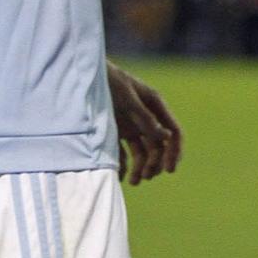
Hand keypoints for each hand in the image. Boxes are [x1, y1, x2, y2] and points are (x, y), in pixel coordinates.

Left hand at [107, 61, 181, 186]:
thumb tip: (166, 138)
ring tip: (134, 181)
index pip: (174, 133)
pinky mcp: (115, 131)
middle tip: (145, 176)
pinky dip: (124, 166)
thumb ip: (145, 119)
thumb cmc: (107, 81)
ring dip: (141, 167)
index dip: (175, 152)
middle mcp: (146, 117)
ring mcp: (131, 125)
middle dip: (155, 163)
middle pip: (159, 146)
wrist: (82, 76)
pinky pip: (124, 153)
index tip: (170, 170)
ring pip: (143, 152)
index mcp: (155, 106)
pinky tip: (120, 176)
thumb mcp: (127, 99)